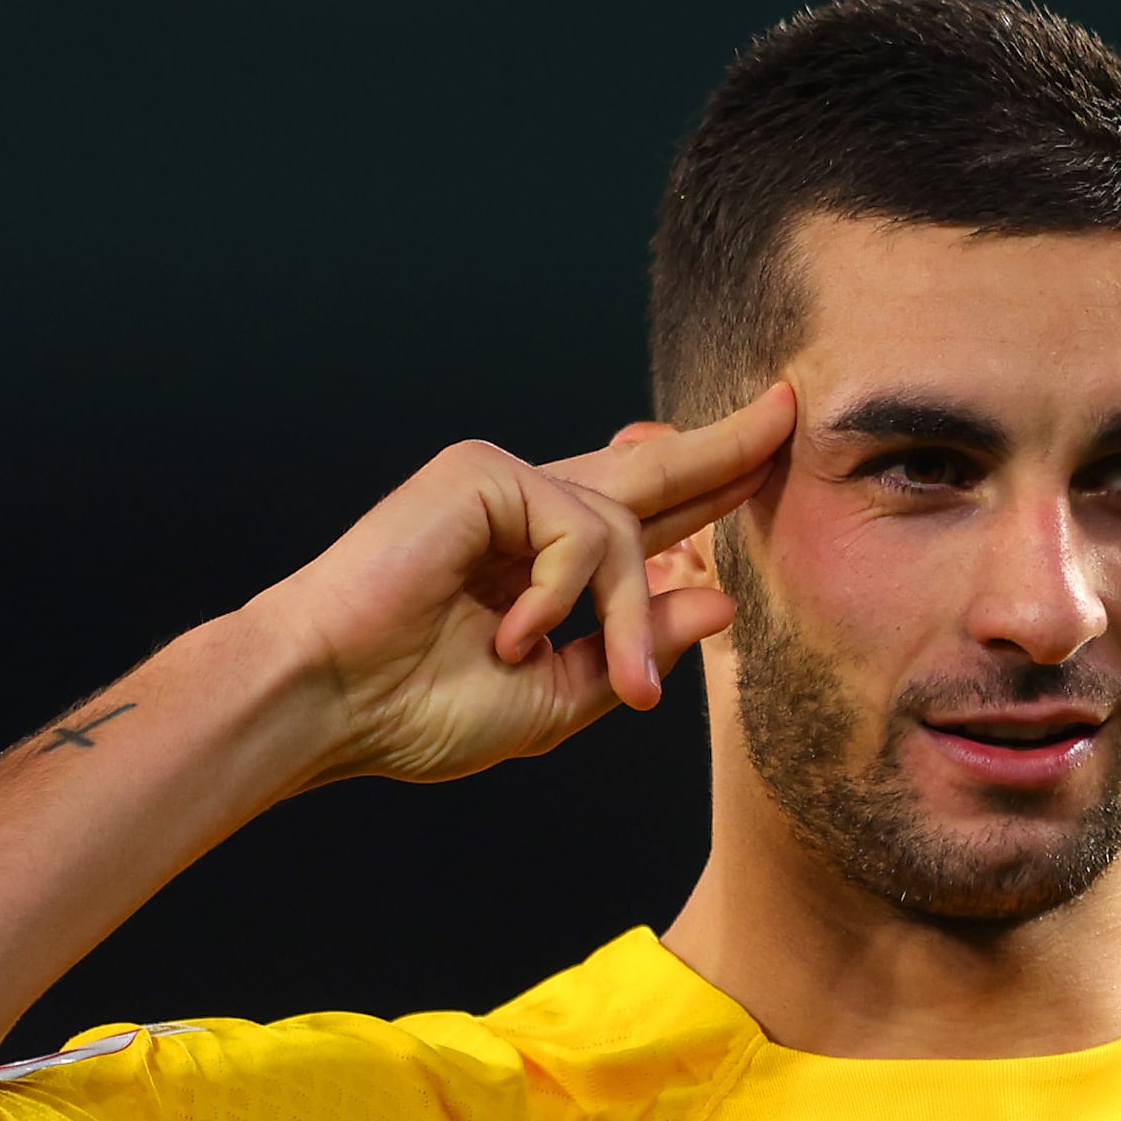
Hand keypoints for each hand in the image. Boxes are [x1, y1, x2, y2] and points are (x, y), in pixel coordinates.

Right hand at [250, 383, 792, 785]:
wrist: (329, 703)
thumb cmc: (416, 710)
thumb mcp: (558, 700)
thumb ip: (637, 649)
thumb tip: (721, 599)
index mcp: (543, 561)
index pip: (647, 517)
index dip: (710, 486)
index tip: (769, 453)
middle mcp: (527, 510)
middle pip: (651, 471)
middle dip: (725, 448)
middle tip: (791, 410)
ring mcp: (503, 484)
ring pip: (623, 532)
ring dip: (629, 621)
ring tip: (614, 684)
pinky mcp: (482, 471)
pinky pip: (578, 531)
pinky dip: (564, 597)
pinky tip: (514, 638)